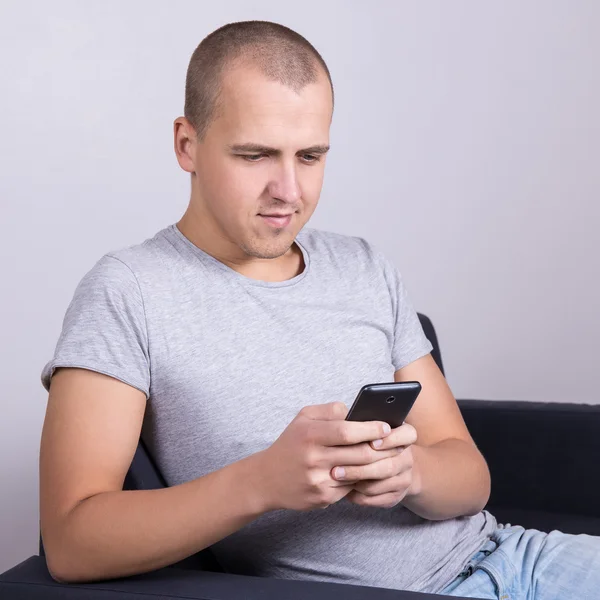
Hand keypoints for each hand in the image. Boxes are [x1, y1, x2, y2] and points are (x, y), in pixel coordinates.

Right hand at [255, 402, 395, 511]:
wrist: (266, 479)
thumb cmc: (291, 443)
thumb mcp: (303, 418)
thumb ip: (330, 411)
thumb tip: (356, 411)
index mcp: (310, 435)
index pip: (347, 431)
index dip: (370, 429)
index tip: (386, 427)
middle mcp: (313, 458)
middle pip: (358, 454)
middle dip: (381, 448)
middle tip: (396, 443)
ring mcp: (318, 480)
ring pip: (358, 473)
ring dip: (375, 465)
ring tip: (387, 456)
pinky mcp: (322, 498)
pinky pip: (350, 488)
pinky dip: (360, 479)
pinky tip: (366, 472)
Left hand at [334, 423, 419, 507]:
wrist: (390, 467)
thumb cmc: (373, 442)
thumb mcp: (371, 430)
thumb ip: (364, 426)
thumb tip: (347, 424)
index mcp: (405, 436)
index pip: (408, 435)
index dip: (391, 440)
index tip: (371, 443)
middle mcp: (407, 459)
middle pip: (389, 466)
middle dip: (360, 468)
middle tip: (336, 468)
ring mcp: (404, 479)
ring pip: (380, 484)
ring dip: (356, 481)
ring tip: (336, 477)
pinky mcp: (395, 496)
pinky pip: (375, 499)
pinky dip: (358, 495)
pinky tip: (344, 488)